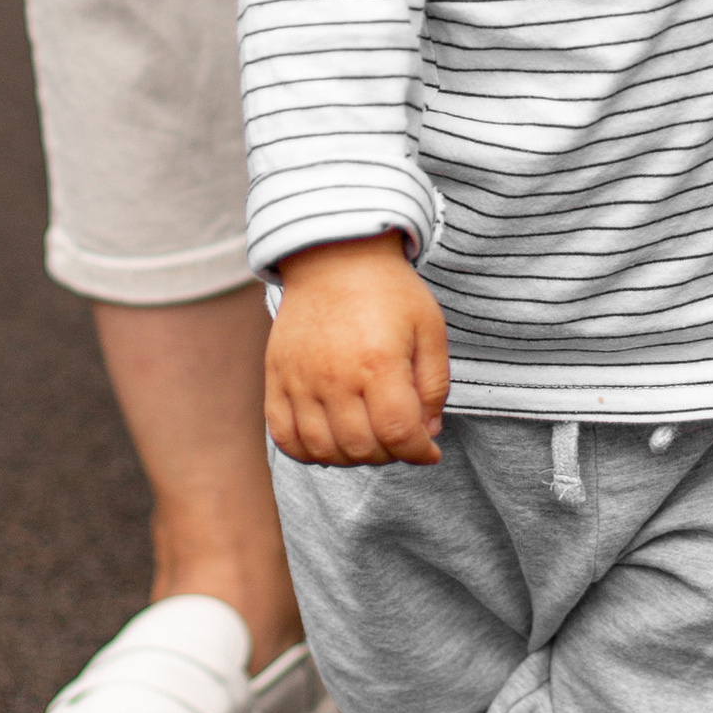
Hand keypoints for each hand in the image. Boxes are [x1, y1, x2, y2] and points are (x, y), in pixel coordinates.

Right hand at [265, 233, 449, 466]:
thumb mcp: (430, 329)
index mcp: (378, 362)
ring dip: (352, 457)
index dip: (420, 452)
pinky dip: (308, 451)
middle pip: (361, 448)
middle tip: (399, 436)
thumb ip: (435, 385)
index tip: (429, 450)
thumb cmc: (388, 292)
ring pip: (323, 450)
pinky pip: (284, 436)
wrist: (334, 255)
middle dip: (390, 454)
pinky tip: (331, 439)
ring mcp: (300, 379)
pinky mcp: (277, 377)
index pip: (398, 434)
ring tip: (368, 436)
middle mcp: (334, 376)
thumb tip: (428, 431)